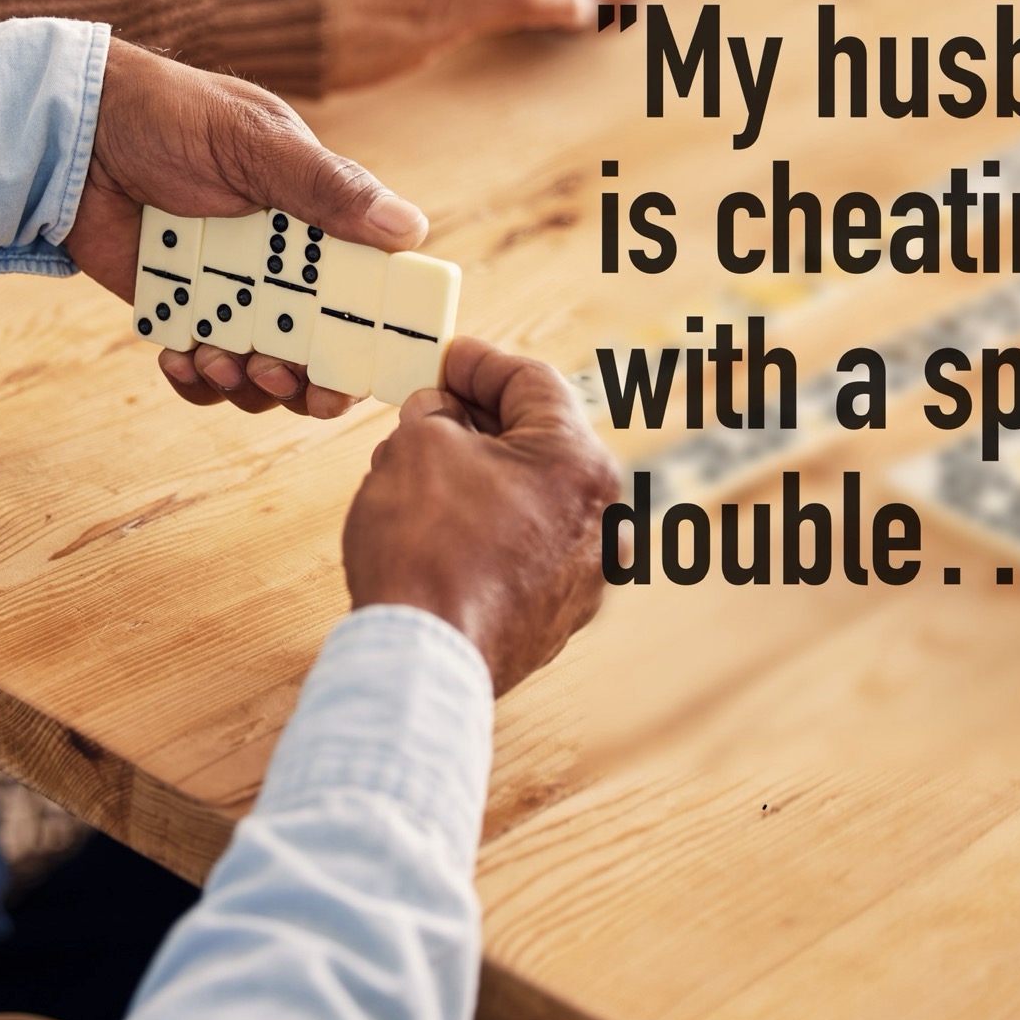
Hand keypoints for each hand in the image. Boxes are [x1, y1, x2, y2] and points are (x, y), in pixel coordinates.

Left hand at [64, 40, 427, 417]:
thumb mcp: (255, 142)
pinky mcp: (179, 311)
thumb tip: (409, 228)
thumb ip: (326, 187)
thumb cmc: (171, 114)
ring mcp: (231, 292)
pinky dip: (194, 379)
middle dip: (306, 381)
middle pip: (319, 350)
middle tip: (278, 375)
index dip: (371, 340)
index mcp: (319, 221)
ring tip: (217, 359)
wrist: (73, 132)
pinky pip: (202, 369)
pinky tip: (178, 357)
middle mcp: (283, 265)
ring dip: (248, 384)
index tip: (360, 373)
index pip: (366, 291)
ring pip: (262, 371)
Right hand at [342, 338, 620, 695]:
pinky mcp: (556, 616)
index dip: (478, 362)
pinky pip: (524, 549)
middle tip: (428, 411)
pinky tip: (439, 528)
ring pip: (530, 498)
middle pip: (538, 442)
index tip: (445, 360)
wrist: (423, 658)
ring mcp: (586, 575)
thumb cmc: (424, 550)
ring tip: (422, 471)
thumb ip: (435, 412)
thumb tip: (441, 413)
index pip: (532, 382)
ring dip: (481, 476)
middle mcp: (603, 519)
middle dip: (478, 422)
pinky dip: (487, 528)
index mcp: (582, 463)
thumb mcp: (416, 445)